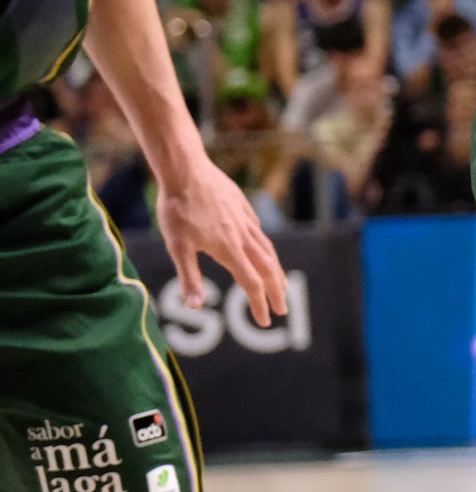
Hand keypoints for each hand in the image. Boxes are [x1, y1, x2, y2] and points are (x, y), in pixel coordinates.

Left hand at [155, 149, 286, 318]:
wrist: (186, 170)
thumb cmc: (178, 209)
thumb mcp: (177, 246)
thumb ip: (189, 277)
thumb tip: (195, 307)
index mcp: (230, 249)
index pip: (251, 283)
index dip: (259, 305)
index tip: (265, 321)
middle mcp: (244, 237)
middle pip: (268, 270)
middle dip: (276, 292)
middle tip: (282, 310)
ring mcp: (246, 222)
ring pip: (268, 252)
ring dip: (276, 272)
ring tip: (281, 285)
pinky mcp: (243, 209)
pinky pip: (261, 234)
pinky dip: (267, 249)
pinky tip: (264, 250)